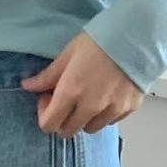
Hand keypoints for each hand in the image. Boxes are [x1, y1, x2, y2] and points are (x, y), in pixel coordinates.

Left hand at [21, 32, 145, 136]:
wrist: (139, 34)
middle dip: (62, 118)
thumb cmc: (102, 39)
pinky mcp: (129, 108)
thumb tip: (28, 86)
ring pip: (90, 128)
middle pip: (68, 131)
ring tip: (87, 97)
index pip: (49, 124)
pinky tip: (105, 95)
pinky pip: (110, 121)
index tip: (48, 98)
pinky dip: (104, 114)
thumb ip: (48, 76)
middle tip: (66, 99)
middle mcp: (91, 107)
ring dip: (83, 118)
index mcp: (71, 92)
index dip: (44, 114)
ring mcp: (112, 110)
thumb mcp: (69, 54)